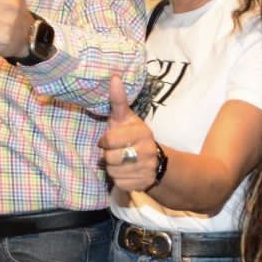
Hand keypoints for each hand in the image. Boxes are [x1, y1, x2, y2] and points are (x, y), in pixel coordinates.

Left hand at [98, 74, 158, 190]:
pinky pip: (119, 183)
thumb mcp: (126, 118)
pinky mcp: (142, 184)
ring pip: (113, 172)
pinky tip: (127, 172)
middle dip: (109, 156)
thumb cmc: (133, 136)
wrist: (157, 162)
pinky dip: (119, 180)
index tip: (107, 140)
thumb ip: (118, 101)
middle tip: (116, 152)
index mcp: (142, 132)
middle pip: (110, 158)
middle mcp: (147, 151)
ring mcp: (146, 169)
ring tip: (121, 162)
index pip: (110, 140)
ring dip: (112, 168)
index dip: (105, 141)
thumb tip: (114, 77)